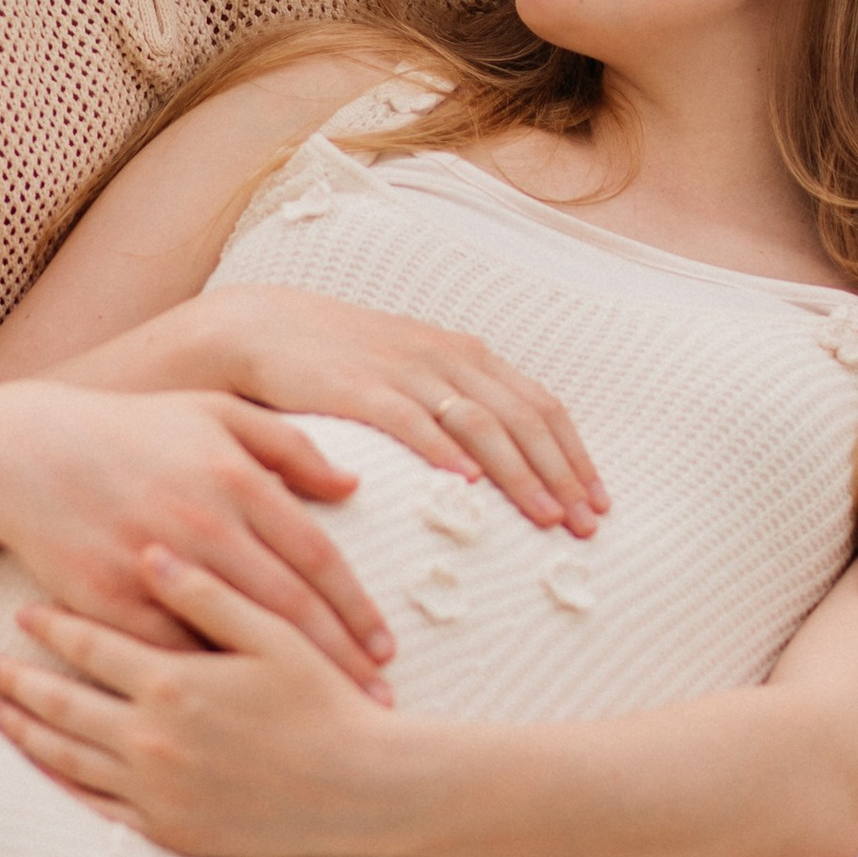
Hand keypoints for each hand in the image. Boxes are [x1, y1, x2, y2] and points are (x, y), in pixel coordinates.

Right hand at [0, 379, 396, 696]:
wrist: (24, 452)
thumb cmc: (128, 430)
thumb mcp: (214, 411)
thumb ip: (289, 445)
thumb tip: (350, 488)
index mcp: (238, 480)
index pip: (318, 558)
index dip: (357, 609)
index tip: (387, 650)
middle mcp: (205, 525)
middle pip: (291, 607)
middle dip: (340, 658)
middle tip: (376, 701)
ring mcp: (156, 566)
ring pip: (237, 638)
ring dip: (285, 681)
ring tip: (321, 723)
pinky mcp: (110, 601)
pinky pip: (170, 652)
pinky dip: (208, 683)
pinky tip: (238, 716)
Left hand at [0, 548, 402, 856]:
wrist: (363, 789)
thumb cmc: (325, 702)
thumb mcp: (274, 634)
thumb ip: (208, 592)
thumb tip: (150, 552)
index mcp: (175, 683)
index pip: (93, 648)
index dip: (53, 629)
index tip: (22, 614)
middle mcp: (153, 739)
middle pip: (63, 706)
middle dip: (17, 684)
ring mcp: (157, 791)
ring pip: (68, 760)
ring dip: (23, 735)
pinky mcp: (169, 831)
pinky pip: (95, 810)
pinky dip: (59, 787)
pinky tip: (39, 773)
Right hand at [88, 285, 606, 534]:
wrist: (258, 329)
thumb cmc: (339, 368)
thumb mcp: (410, 380)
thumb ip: (453, 413)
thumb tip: (501, 471)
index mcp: (464, 357)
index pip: (540, 407)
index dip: (574, 456)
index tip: (598, 504)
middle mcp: (445, 358)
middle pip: (523, 419)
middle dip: (561, 474)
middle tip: (586, 526)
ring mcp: (404, 370)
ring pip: (481, 424)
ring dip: (519, 474)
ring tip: (545, 519)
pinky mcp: (358, 386)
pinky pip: (410, 420)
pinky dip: (443, 450)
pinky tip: (466, 486)